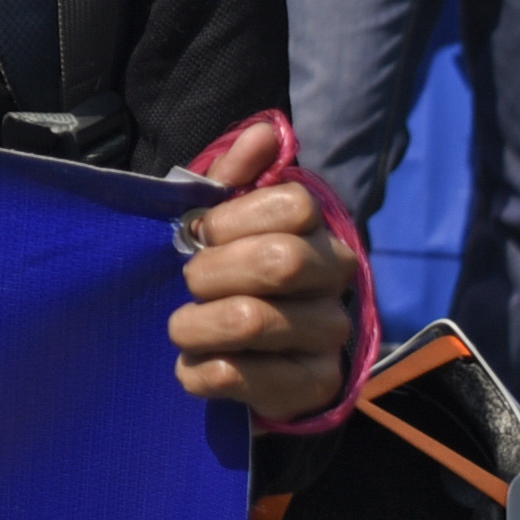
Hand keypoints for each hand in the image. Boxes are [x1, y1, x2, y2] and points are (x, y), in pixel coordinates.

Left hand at [168, 113, 361, 424]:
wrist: (252, 362)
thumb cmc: (232, 276)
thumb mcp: (225, 222)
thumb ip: (234, 177)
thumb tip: (264, 133)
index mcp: (319, 231)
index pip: (294, 205)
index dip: (235, 217)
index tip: (202, 232)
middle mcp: (337, 280)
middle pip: (278, 261)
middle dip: (211, 272)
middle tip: (189, 282)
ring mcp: (331, 335)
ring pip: (254, 320)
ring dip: (196, 325)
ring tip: (182, 328)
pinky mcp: (313, 386)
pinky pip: (244, 377)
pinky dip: (201, 372)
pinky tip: (193, 367)